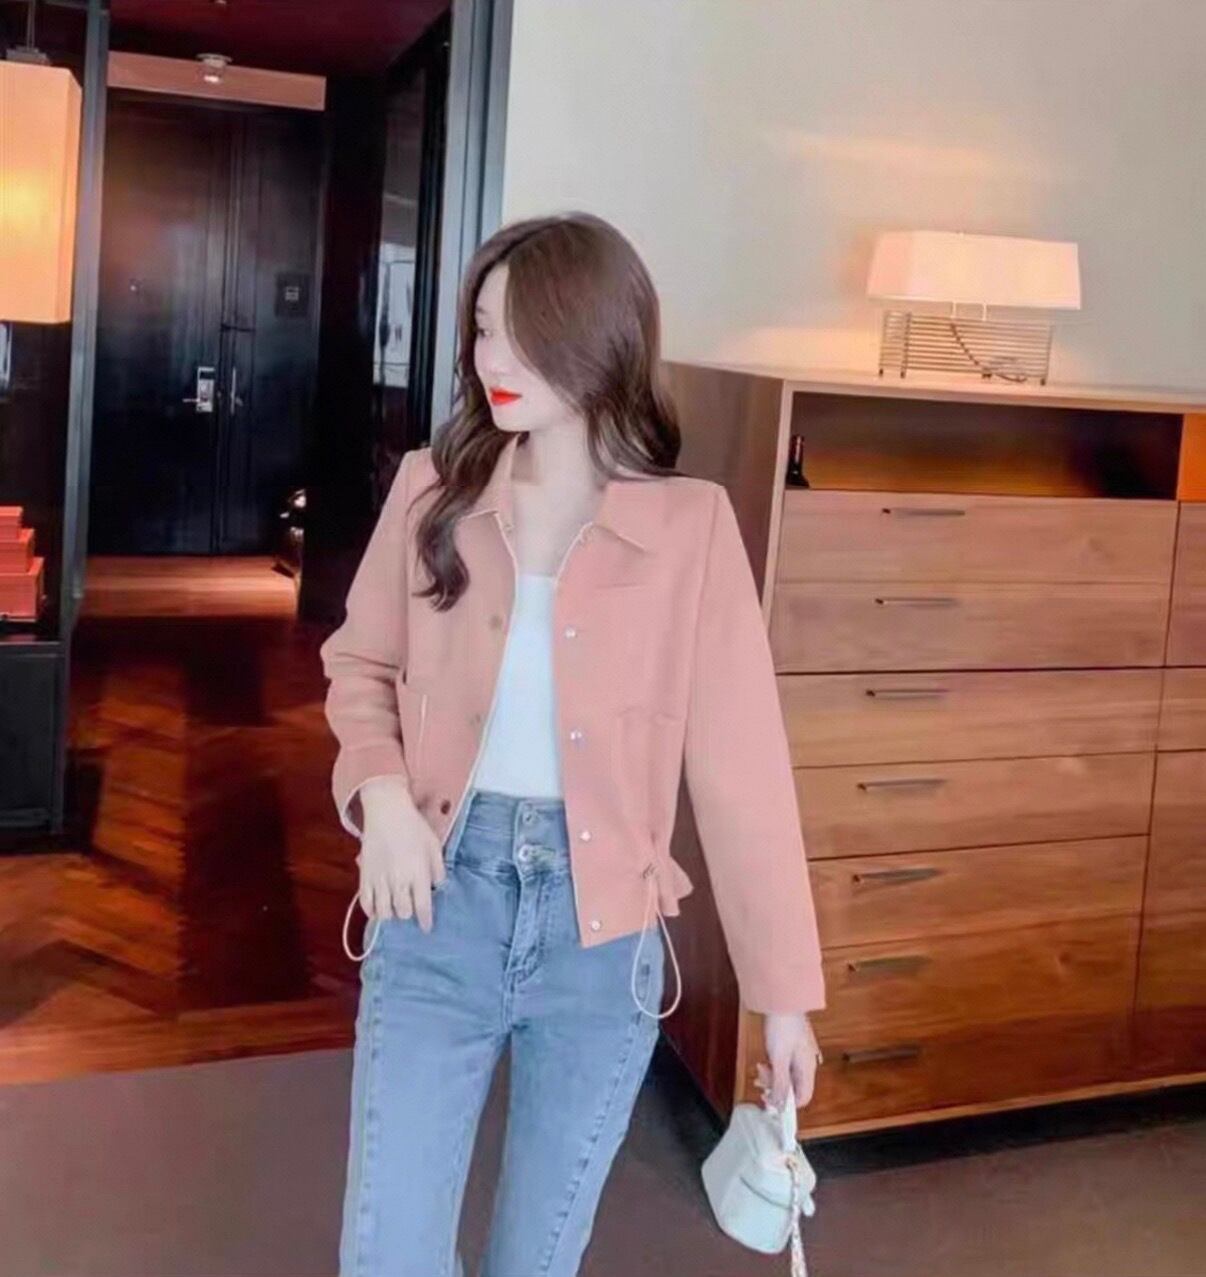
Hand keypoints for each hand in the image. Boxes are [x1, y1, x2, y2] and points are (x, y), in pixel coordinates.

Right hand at [356, 777, 446, 931]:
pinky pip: (365, 903)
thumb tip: (438, 887)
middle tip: (411, 908)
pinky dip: (372, 910)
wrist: (387, 812)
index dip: (425, 921)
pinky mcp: (364, 876)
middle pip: (403, 912)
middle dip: (408, 914)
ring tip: (395, 909)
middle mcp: (398, 880)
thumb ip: (438, 869)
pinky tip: (378, 909)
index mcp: (418, 873)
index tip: (427, 928)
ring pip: (384, 912)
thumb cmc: (414, 827)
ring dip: (391, 914)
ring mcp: (379, 879)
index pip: (423, 906)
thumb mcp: (434, 845)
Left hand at [759, 1012, 822, 1111]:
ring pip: (787, 1075)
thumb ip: (780, 1084)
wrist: (782, 999)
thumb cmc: (782, 1026)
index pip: (803, 1098)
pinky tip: (765, 1061)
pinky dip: (773, 1066)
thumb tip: (780, 1107)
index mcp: (808, 1068)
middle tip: (760, 1081)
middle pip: (793, 1087)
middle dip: (775, 1088)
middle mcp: (807, 1063)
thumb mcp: (779, 1059)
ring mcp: (800, 1053)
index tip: (770, 1102)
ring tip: (760, 1067)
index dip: (786, 1104)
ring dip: (772, 1076)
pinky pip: (784, 1064)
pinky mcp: (792, 1045)